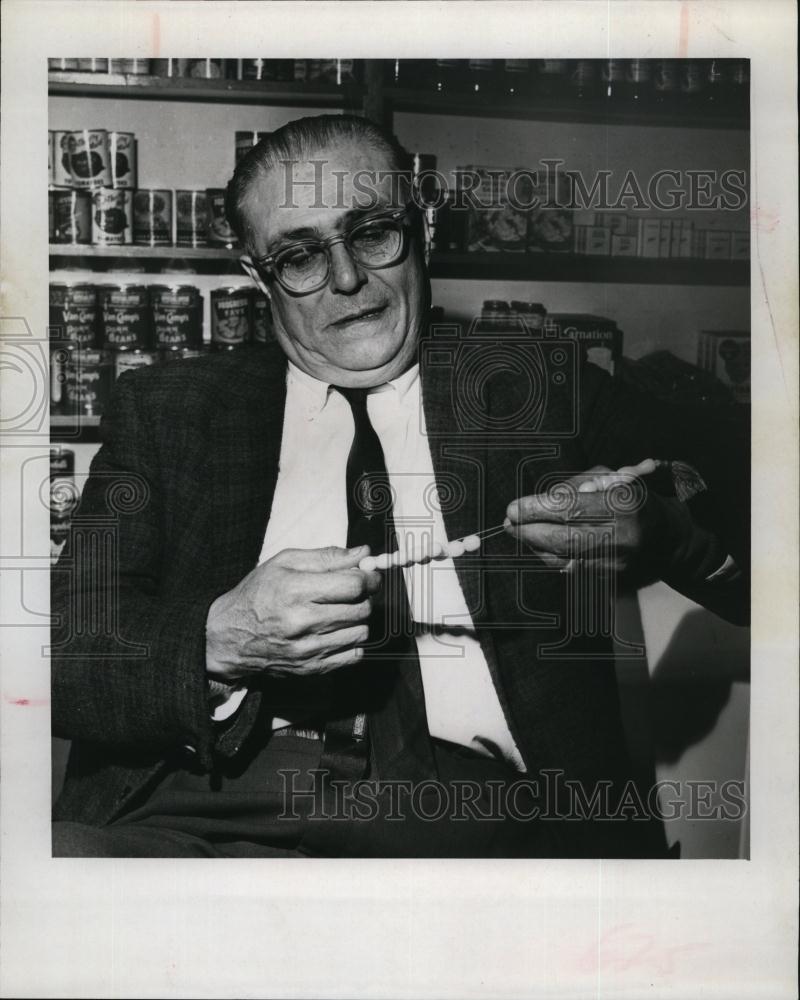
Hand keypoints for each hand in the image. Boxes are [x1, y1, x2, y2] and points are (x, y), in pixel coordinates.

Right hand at [205, 545, 380, 683]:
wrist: (228, 635)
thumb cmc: (257, 594)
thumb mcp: (284, 562)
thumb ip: (326, 557)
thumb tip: (363, 553)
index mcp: (294, 590)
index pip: (352, 585)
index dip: (368, 578)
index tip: (369, 575)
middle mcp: (302, 622)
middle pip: (360, 609)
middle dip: (364, 597)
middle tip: (354, 592)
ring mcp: (307, 649)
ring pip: (360, 633)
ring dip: (358, 620)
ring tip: (342, 612)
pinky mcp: (311, 668)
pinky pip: (353, 656)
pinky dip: (352, 642)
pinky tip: (337, 631)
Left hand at [504, 462, 677, 579]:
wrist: (669, 542)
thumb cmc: (635, 502)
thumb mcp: (614, 480)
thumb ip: (578, 485)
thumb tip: (541, 500)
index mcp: (624, 504)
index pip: (570, 508)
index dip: (536, 509)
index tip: (513, 507)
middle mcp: (622, 536)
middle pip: (562, 537)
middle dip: (528, 530)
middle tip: (508, 522)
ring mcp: (617, 563)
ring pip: (562, 557)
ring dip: (534, 546)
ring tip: (518, 531)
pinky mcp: (612, 581)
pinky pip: (570, 570)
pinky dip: (549, 558)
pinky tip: (537, 546)